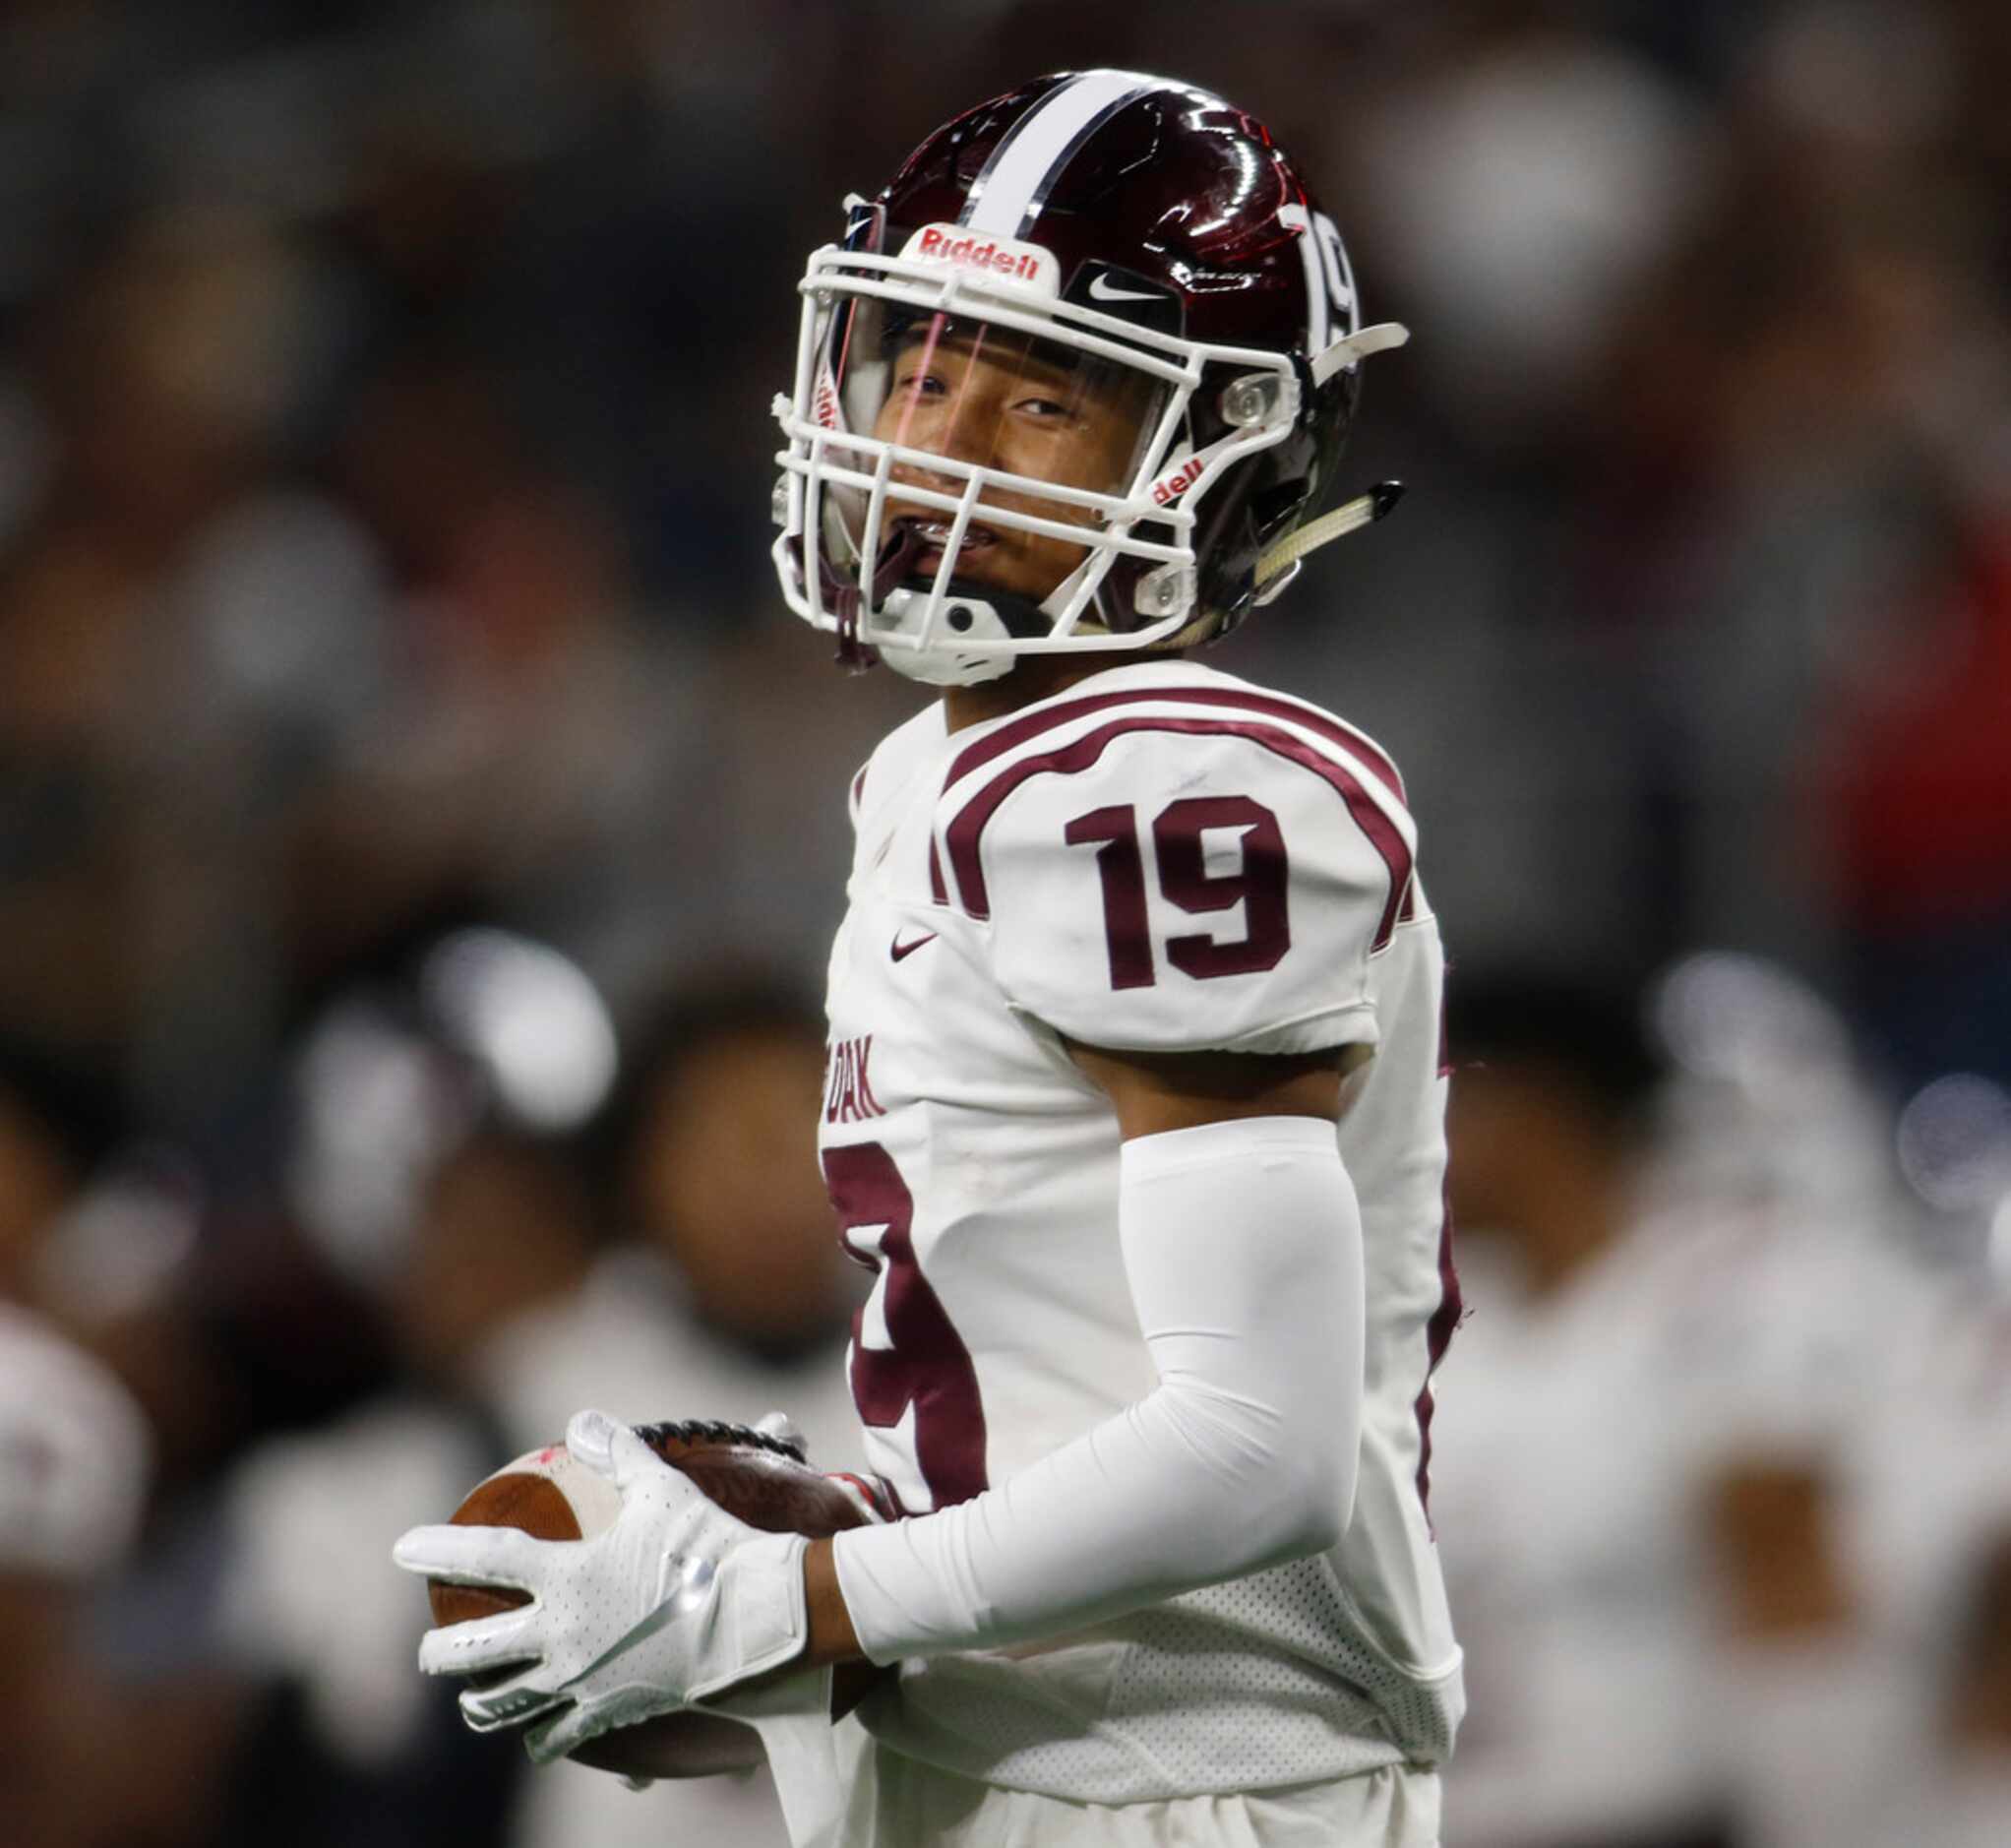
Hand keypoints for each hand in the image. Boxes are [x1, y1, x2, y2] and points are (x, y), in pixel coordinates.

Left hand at [391, 1409, 811, 1761]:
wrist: (752, 1619)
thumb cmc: (707, 1545)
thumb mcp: (662, 1490)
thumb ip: (619, 1452)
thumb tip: (583, 1419)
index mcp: (564, 1574)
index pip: (483, 1557)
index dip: (437, 1549)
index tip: (401, 1547)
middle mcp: (559, 1634)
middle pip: (469, 1649)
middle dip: (438, 1649)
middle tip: (428, 1644)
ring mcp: (578, 1680)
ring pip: (500, 1703)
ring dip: (478, 1702)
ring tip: (469, 1702)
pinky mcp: (606, 1712)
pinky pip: (556, 1736)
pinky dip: (542, 1736)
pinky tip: (538, 1736)